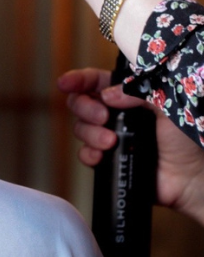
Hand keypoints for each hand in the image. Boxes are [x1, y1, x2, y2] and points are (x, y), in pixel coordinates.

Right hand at [59, 67, 203, 226]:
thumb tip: (108, 95)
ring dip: (90, 133)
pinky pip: (85, 153)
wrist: (195, 177)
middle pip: (80, 102)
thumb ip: (138, 92)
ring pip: (80, 128)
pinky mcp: (109, 159)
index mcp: (129, 95)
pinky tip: (101, 155)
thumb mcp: (167, 104)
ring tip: (110, 141)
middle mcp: (116, 113)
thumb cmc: (189, 139)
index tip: (65, 82)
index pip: (96, 80)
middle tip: (103, 117)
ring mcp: (111, 135)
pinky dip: (88, 153)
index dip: (78, 79)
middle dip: (84, 108)